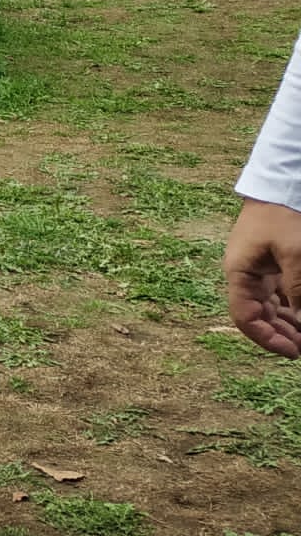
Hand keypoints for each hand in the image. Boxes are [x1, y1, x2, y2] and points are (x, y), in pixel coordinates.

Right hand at [224, 198, 300, 357]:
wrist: (282, 183)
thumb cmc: (284, 216)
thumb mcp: (295, 255)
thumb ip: (297, 291)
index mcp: (240, 273)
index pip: (245, 317)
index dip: (266, 338)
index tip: (292, 352)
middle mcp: (245, 275)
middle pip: (257, 314)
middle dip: (280, 334)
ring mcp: (258, 269)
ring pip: (269, 306)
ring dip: (287, 322)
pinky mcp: (271, 263)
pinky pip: (278, 293)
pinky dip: (290, 306)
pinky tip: (300, 313)